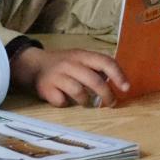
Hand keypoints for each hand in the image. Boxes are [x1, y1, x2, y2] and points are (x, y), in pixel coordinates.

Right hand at [11, 47, 129, 107]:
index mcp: (82, 55)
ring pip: (79, 92)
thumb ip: (96, 68)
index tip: (126, 88)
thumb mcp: (80, 59)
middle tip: (111, 104)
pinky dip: (65, 103)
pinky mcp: (46, 88)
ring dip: (86, 102)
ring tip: (86, 103)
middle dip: (106, 95)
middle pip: (94, 81)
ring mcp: (57, 75)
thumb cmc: (64, 65)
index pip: (105, 62)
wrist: (33, 65)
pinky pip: (61, 101)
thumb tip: (118, 83)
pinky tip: (63, 99)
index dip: (118, 75)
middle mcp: (69, 63)